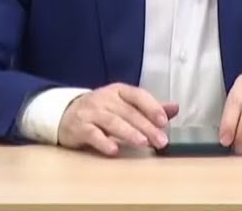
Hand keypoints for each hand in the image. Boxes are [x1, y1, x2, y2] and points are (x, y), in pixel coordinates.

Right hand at [56, 83, 178, 156]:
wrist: (65, 114)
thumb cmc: (102, 111)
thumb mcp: (124, 105)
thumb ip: (149, 108)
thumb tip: (176, 108)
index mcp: (119, 91)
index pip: (138, 95)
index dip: (152, 107)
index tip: (163, 121)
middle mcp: (105, 99)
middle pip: (128, 112)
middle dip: (146, 126)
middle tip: (160, 141)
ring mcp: (90, 112)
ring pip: (112, 122)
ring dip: (129, 133)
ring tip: (143, 143)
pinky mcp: (79, 128)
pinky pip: (92, 134)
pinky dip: (103, 142)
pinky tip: (114, 150)